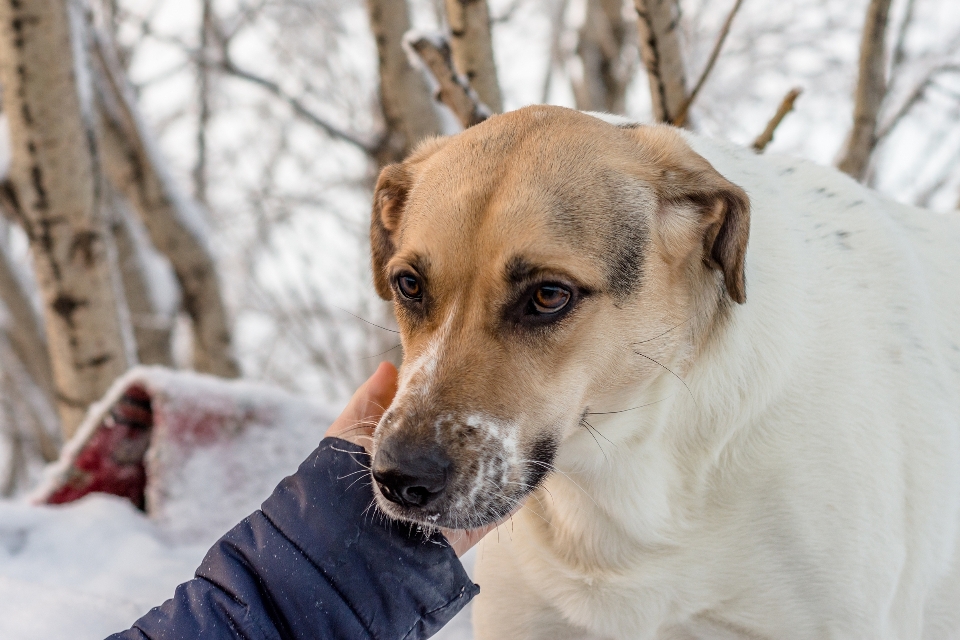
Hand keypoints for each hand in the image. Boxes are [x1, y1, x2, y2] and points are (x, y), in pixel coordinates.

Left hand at [324, 362, 516, 556]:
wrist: (351, 537)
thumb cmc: (341, 480)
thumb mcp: (349, 430)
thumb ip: (370, 400)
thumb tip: (390, 367)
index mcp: (405, 456)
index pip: (436, 424)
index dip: (451, 399)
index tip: (467, 373)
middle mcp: (429, 479)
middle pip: (464, 449)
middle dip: (482, 427)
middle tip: (502, 397)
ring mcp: (451, 504)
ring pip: (488, 476)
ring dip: (504, 456)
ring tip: (522, 423)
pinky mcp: (467, 526)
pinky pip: (499, 508)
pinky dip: (515, 492)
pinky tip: (527, 465)